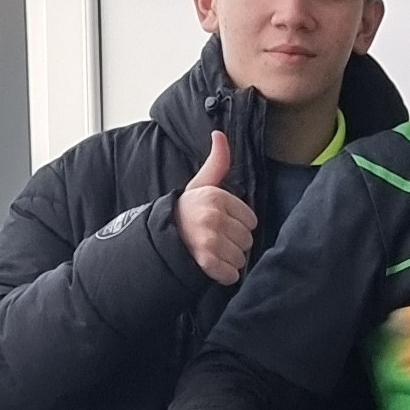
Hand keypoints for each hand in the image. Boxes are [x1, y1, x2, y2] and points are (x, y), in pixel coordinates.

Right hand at [174, 130, 254, 287]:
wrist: (157, 238)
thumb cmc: (185, 212)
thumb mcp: (200, 184)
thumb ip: (217, 162)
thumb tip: (220, 133)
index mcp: (216, 197)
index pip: (251, 220)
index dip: (237, 225)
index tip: (220, 224)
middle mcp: (213, 217)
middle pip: (248, 240)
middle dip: (234, 243)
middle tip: (213, 239)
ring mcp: (209, 240)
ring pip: (241, 258)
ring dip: (228, 260)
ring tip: (210, 252)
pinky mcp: (206, 262)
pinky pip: (231, 275)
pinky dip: (223, 275)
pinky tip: (210, 266)